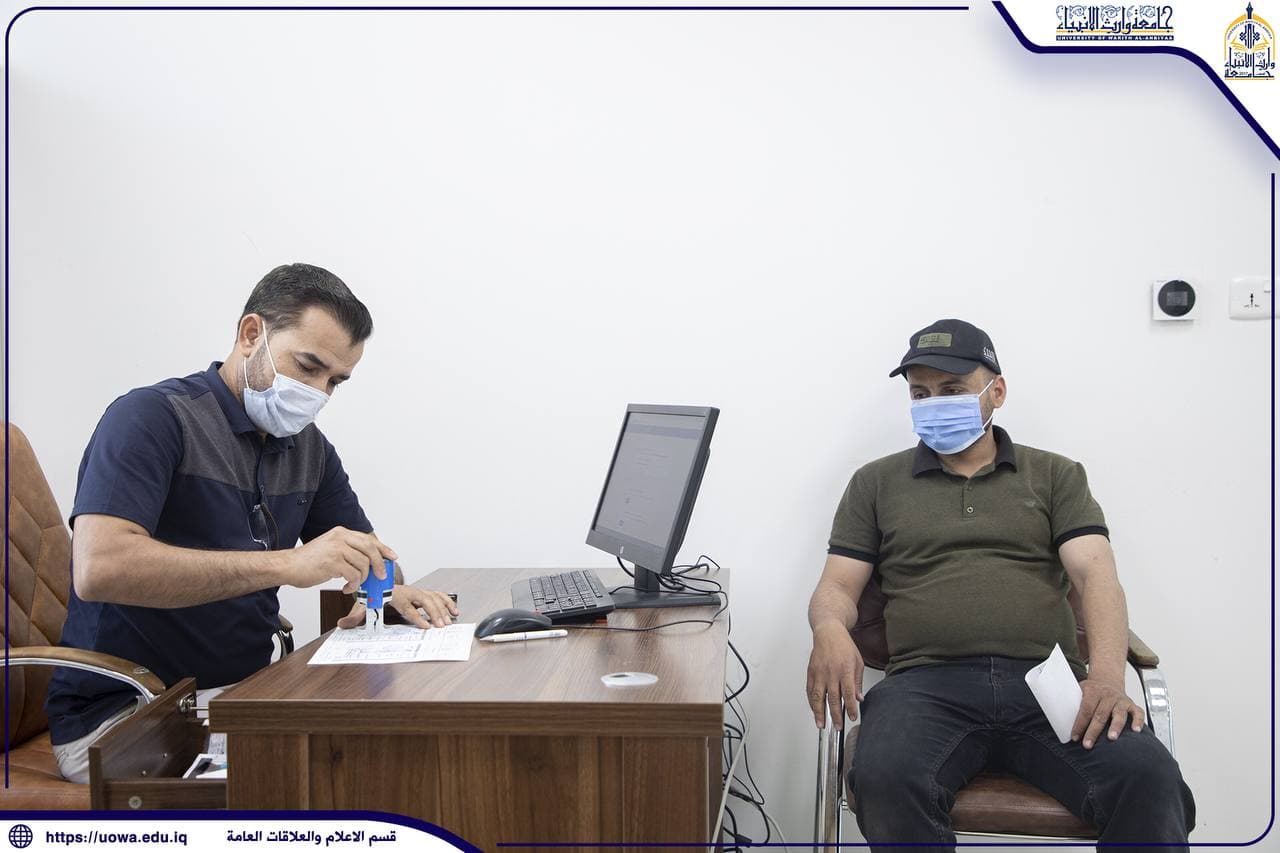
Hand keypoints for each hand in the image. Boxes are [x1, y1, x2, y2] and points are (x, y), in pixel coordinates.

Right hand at [283, 527, 395, 592]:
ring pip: (363, 564)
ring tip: (353, 584)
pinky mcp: (333, 563)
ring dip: (361, 579)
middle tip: (380, 576)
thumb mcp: (329, 548)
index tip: (392, 557)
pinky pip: (353, 575)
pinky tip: (346, 588)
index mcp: (341, 533)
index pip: (368, 539)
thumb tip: (366, 562)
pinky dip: (353, 585)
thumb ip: (347, 550)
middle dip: (379, 564)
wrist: (287, 566)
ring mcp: (337, 549)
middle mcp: (340, 538)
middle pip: (370, 549)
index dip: (383, 548)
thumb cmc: (306, 561)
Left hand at [338, 584, 459, 629]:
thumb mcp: (363, 605)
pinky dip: (447, 601)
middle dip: (434, 613)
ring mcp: (416, 591)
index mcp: (395, 595)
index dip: (417, 616)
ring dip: (442, 609)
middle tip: (441, 625)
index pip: (408, 607)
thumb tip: (341, 625)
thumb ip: (354, 616)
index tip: (426, 626)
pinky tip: (454, 610)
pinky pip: (438, 595)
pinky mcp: (422, 592)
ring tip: (448, 621)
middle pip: (425, 600)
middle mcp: (408, 591)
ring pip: (433, 597)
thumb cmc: (374, 594)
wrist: (378, 580)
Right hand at [806, 622, 863, 728]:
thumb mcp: (858, 662)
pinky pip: (810, 690)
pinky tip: (814, 710)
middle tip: (838, 726)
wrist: (828, 632)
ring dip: (819, 712)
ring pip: (817, 697)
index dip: (850, 708)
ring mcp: (819, 673)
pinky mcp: (811, 672)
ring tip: (821, 724)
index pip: (848, 694)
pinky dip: (811, 702)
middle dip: (835, 715)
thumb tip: (858, 698)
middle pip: (832, 698)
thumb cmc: (844, 646)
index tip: (852, 717)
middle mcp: (831, 673)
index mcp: (845, 670)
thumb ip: (857, 682)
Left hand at [1071, 677, 1144, 748]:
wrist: (1108, 680)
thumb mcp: (1079, 690)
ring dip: (1115, 726)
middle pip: (1100, 715)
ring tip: (1111, 738)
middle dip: (1093, 731)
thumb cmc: (1091, 690)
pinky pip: (1138, 712)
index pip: (1085, 709)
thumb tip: (1058, 720)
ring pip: (1119, 714)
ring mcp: (1120, 700)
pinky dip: (1138, 721)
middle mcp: (1108, 695)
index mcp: (1092, 691)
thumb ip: (1072, 702)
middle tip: (1087, 744)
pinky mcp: (1132, 705)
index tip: (1074, 737)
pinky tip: (1136, 731)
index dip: (1079, 724)